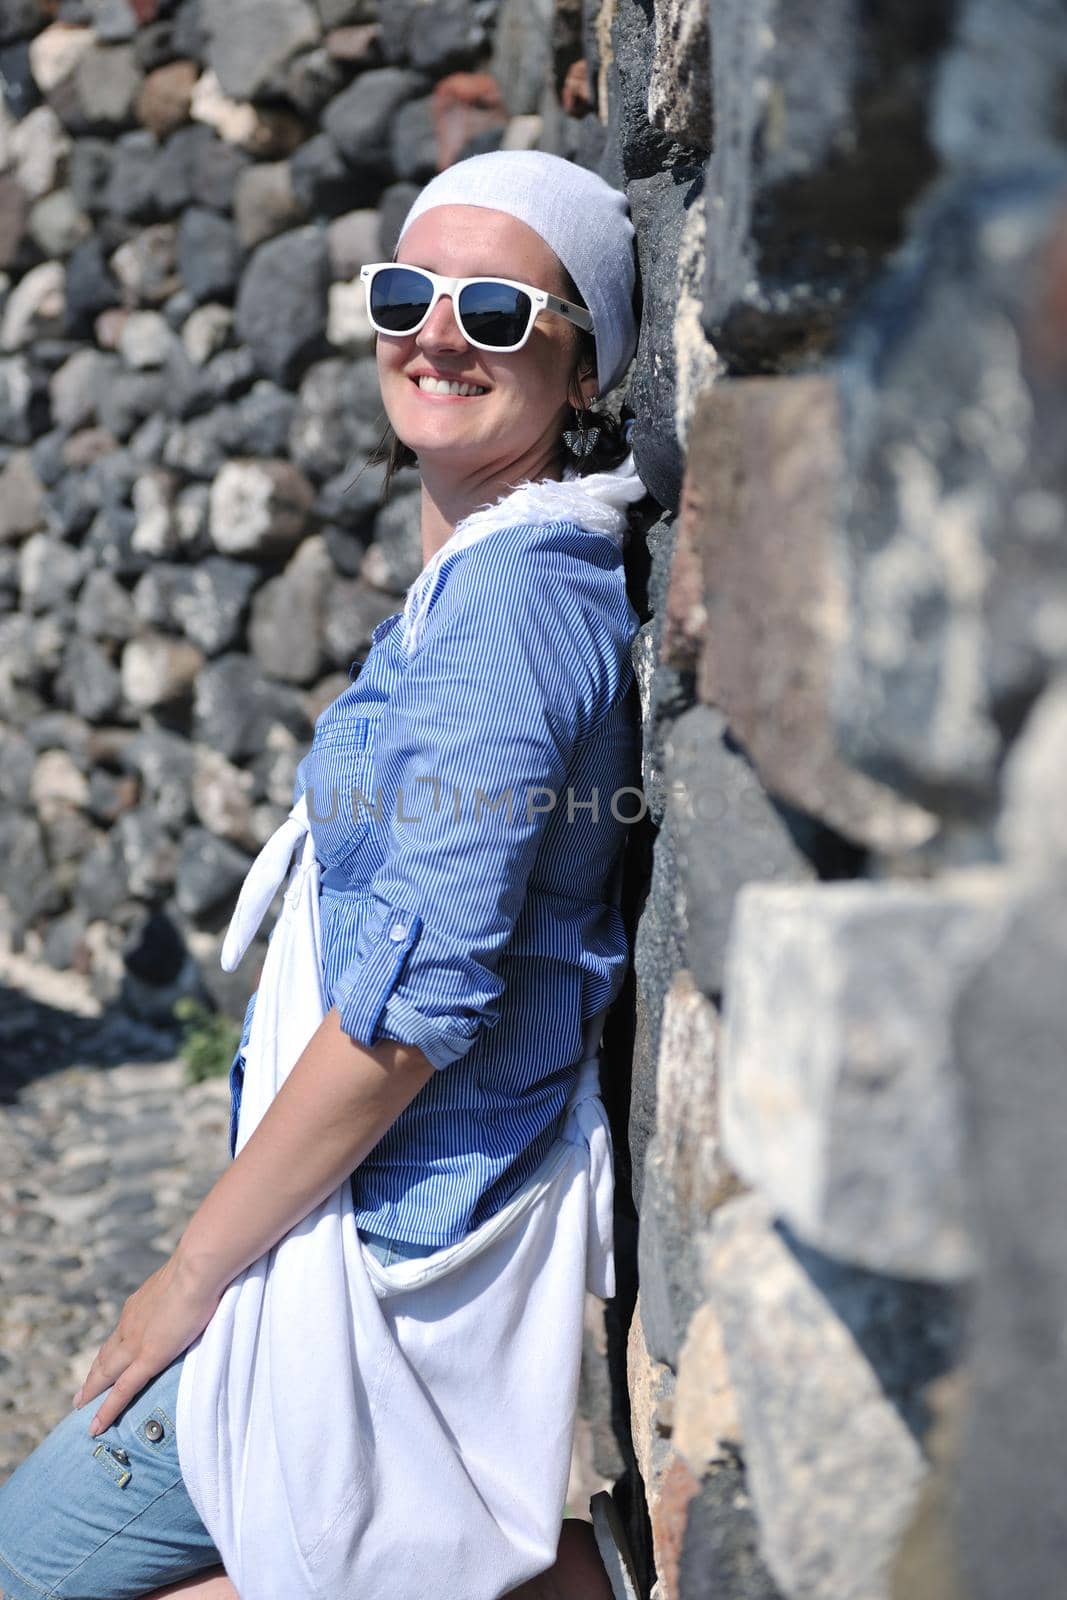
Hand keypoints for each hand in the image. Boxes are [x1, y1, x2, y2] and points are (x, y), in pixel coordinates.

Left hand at [72, 1252, 223, 1435]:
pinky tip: (96, 1425)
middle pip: (106, 1355)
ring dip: (93, 1389)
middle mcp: (130, 1323)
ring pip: (107, 1373)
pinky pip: (122, 1390)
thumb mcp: (184, 1281)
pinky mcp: (147, 1358)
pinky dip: (107, 1410)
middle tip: (81, 1393)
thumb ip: (183, 1292)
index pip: (120, 1332)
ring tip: (81, 1405)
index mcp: (138, 1305)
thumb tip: (196, 1291)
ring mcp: (135, 1342)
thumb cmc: (201, 1268)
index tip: (104, 1360)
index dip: (110, 1350)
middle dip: (94, 1373)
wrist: (198, 1268)